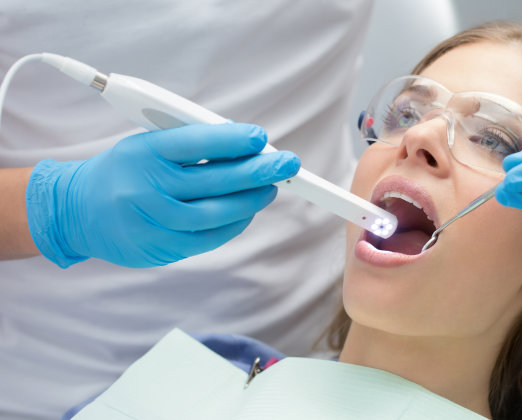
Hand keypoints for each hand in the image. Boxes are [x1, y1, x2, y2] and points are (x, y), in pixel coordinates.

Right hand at [26, 123, 299, 267]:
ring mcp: (152, 222)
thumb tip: (246, 147)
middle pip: (213, 180)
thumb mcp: (148, 145)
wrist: (78, 211)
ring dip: (251, 200)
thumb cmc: (125, 171)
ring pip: (215, 213)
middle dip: (258, 171)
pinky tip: (248, 211)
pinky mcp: (159, 248)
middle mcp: (146, 187)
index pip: (193, 142)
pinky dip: (234, 225)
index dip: (230, 140)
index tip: (260, 137)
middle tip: (287, 164)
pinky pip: (208, 239)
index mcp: (143, 152)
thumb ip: (191, 145)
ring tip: (271, 188)